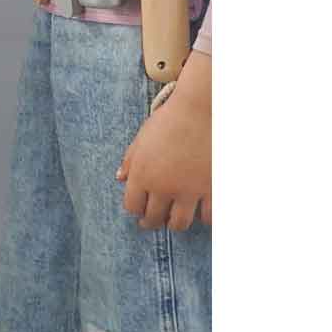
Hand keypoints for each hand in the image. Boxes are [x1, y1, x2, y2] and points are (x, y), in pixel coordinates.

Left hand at [117, 63, 211, 231]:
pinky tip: (203, 213)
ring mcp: (188, 190)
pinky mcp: (211, 189)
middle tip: (157, 220)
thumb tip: (120, 177)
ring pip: (179, 223)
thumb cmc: (170, 119)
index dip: (137, 210)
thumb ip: (130, 159)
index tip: (141, 211)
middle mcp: (163, 187)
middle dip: (153, 221)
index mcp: (142, 175)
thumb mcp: (143, 137)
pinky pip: (208, 216)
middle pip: (154, 218)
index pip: (132, 206)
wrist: (201, 108)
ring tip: (178, 219)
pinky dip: (205, 218)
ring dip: (176, 223)